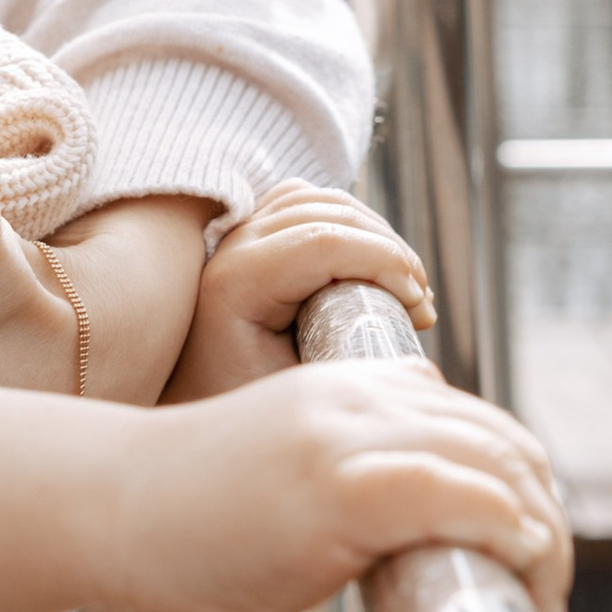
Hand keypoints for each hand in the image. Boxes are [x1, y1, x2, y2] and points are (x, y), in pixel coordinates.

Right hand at [94, 364, 569, 611]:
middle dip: (546, 518)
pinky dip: (508, 528)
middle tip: (547, 591)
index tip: (524, 556)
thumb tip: (417, 512)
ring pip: (497, 466)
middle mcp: (359, 399)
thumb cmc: (183, 515)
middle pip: (503, 443)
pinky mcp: (339, 487)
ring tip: (544, 602)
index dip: (519, 486)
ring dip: (543, 539)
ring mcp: (349, 437)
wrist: (104, 508)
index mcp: (349, 389)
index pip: (476, 424)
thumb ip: (352, 467)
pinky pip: (457, 493)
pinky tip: (519, 565)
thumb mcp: (287, 470)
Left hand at [163, 184, 435, 402]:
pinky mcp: (246, 236)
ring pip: (320, 199)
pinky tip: (373, 264)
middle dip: (390, 251)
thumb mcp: (297, 400)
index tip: (422, 312)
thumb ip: (348, 372)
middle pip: (329, 211)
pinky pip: (305, 203)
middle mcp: (229, 247)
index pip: (325, 241)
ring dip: (374, 233)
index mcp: (234, 284)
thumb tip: (421, 367)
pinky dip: (348, 222)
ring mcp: (235, 234)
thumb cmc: (241, 411)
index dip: (388, 264)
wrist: (190, 405)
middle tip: (421, 305)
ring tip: (405, 287)